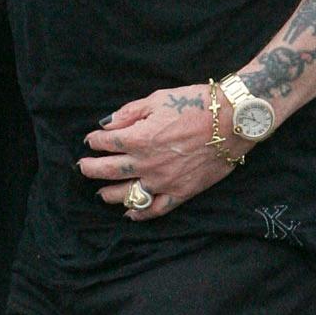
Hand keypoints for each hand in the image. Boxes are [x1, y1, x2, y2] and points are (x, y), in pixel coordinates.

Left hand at [78, 84, 244, 219]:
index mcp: (138, 138)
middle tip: (82, 168)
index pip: (105, 143)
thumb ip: (128, 113)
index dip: (95, 141)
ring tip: (101, 193)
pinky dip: (139, 214)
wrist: (233, 121)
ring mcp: (163, 181)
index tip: (91, 140)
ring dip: (109, 194)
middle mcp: (146, 163)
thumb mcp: (157, 99)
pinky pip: (155, 209)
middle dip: (90, 169)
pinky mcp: (181, 192)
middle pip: (108, 171)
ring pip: (127, 195)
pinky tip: (129, 214)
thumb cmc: (196, 104)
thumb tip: (106, 124)